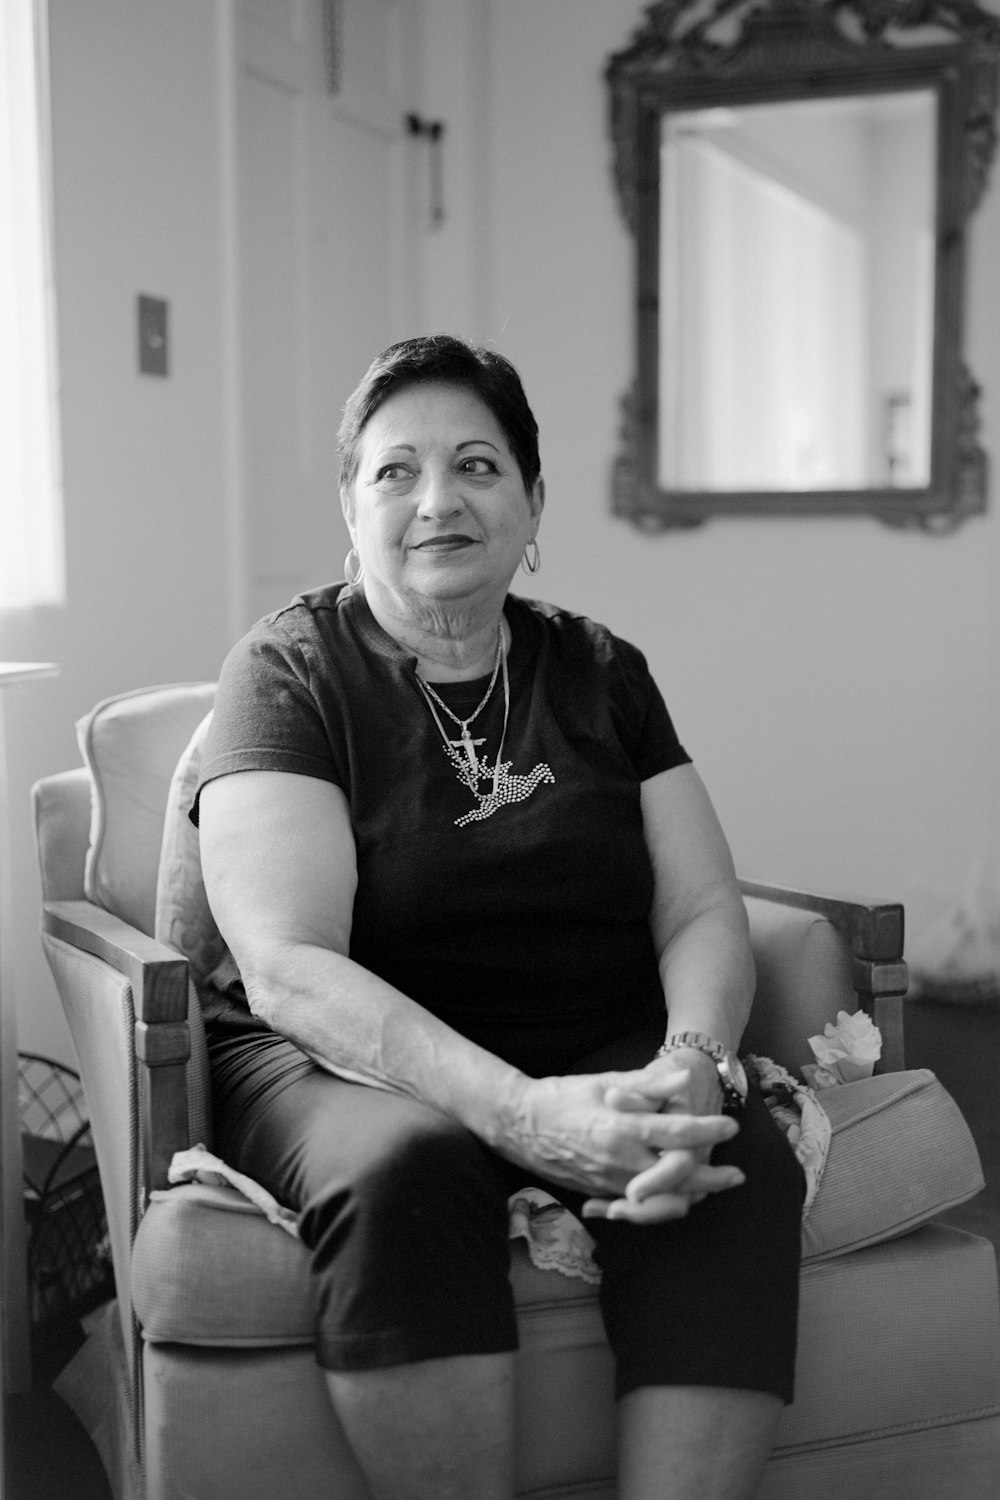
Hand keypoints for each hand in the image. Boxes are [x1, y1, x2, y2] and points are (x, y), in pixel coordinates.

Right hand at [498, 1069, 739, 1208]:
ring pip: (661, 1199)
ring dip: (691, 1194)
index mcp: (621, 1129)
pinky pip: (639, 1205)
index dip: (708, 1130)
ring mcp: (608, 1182)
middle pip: (677, 1177)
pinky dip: (663, 1203)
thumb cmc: (563, 1096)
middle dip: (711, 1178)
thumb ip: (648, 1084)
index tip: (731, 1125)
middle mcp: (619, 1161)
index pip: (677, 1133)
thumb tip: (684, 1078)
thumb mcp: (605, 1082)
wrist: (520, 1126)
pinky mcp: (600, 1193)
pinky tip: (679, 1196)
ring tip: (713, 1188)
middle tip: (738, 1175)